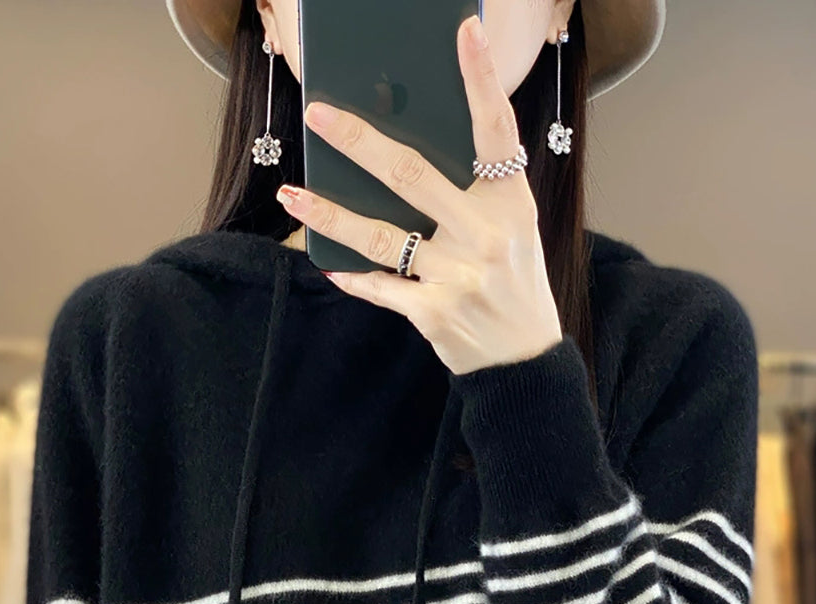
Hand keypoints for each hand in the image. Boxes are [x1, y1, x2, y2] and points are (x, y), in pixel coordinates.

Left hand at [276, 14, 562, 376]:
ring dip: (328, 214)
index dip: (480, 79)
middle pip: (411, 175)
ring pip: (379, 234)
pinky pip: (380, 286)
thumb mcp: (513, 229)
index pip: (496, 130)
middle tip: (319, 115)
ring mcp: (458, 277)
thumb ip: (475, 193)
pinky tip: (325, 262)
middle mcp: (486, 235)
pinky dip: (351, 275)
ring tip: (291, 196)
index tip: (465, 31)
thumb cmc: (514, 282)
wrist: (524, 359)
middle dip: (358, 141)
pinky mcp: (434, 314)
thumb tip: (403, 154)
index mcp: (511, 203)